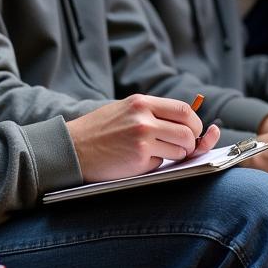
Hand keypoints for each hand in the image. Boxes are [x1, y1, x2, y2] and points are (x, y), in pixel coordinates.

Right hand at [66, 95, 219, 181]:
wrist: (73, 148)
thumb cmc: (100, 130)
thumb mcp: (125, 110)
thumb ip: (152, 112)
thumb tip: (186, 123)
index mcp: (141, 102)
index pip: (184, 110)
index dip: (195, 123)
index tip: (194, 130)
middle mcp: (144, 118)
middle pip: (188, 131)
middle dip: (192, 143)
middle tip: (183, 147)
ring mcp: (142, 140)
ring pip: (180, 150)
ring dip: (175, 155)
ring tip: (155, 153)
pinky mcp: (139, 160)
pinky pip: (162, 164)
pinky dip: (156, 164)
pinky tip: (137, 160)